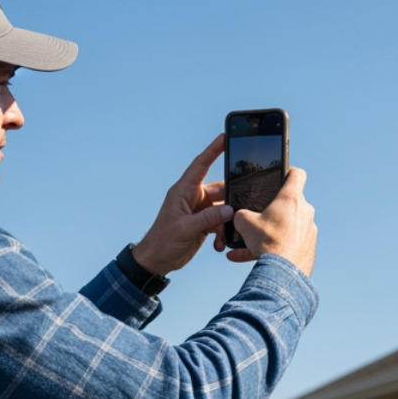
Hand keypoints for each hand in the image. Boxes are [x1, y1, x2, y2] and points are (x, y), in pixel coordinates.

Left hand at [131, 135, 236, 275]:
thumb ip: (208, 218)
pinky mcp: (203, 223)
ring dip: (225, 222)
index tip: (224, 137)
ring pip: (223, 208)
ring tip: (223, 233)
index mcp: (183, 191)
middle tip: (240, 207)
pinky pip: (220, 222)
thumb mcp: (185, 228)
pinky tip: (219, 243)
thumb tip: (229, 210)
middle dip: (230, 200)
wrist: (157, 260)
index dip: (213, 150)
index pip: (200, 165)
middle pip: (219, 190)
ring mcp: (199, 210)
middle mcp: (192, 198)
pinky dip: (222, 232)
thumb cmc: (163, 241)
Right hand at [222, 166, 316, 275]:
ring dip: (269, 232)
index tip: (281, 174)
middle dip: (272, 210)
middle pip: (289, 203)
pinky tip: (248, 257)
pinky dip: (272, 248)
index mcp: (291, 198)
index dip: (288, 171)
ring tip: (249, 243)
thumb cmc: (267, 242)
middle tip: (257, 217)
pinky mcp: (308, 247)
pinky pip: (287, 243)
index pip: (297, 174)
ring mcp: (309, 230)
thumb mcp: (244, 223)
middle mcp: (305, 211)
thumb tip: (239, 216)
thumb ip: (241, 214)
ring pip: (286, 226)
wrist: (283, 273)